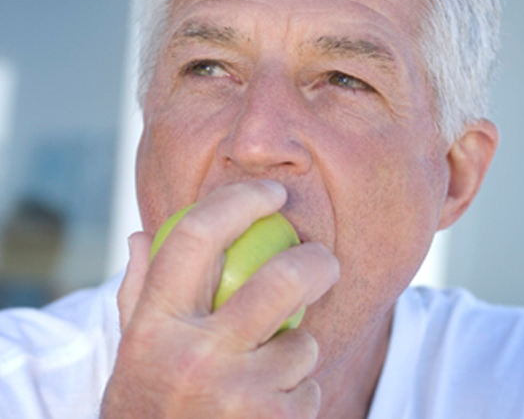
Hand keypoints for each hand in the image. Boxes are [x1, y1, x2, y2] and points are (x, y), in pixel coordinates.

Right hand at [100, 181, 339, 417]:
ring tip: (266, 372)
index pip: (194, 239)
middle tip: (325, 261)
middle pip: (279, 282)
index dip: (238, 202)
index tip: (271, 192)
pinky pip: (310, 390)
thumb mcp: (132, 352)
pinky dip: (299, 395)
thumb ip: (137, 293)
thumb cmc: (148, 405)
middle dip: (316, 263)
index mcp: (152, 327)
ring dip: (297, 352)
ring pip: (303, 346)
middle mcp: (192, 358)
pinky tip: (268, 408)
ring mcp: (235, 396)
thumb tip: (140, 236)